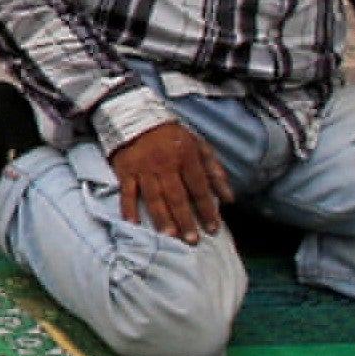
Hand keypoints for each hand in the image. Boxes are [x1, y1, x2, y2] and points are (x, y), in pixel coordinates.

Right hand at [107, 117, 234, 241]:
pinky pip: (127, 192)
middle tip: (192, 240)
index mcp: (186, 156)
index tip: (213, 229)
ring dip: (161, 217)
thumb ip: (214, 170)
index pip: (199, 187)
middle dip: (185, 219)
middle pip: (177, 196)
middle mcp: (165, 164)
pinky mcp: (125, 170)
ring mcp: (143, 168)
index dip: (207, 209)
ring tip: (169, 236)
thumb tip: (229, 198)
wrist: (135, 115)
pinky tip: (134, 224)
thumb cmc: (171, 135)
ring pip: (154, 197)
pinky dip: (129, 208)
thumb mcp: (198, 145)